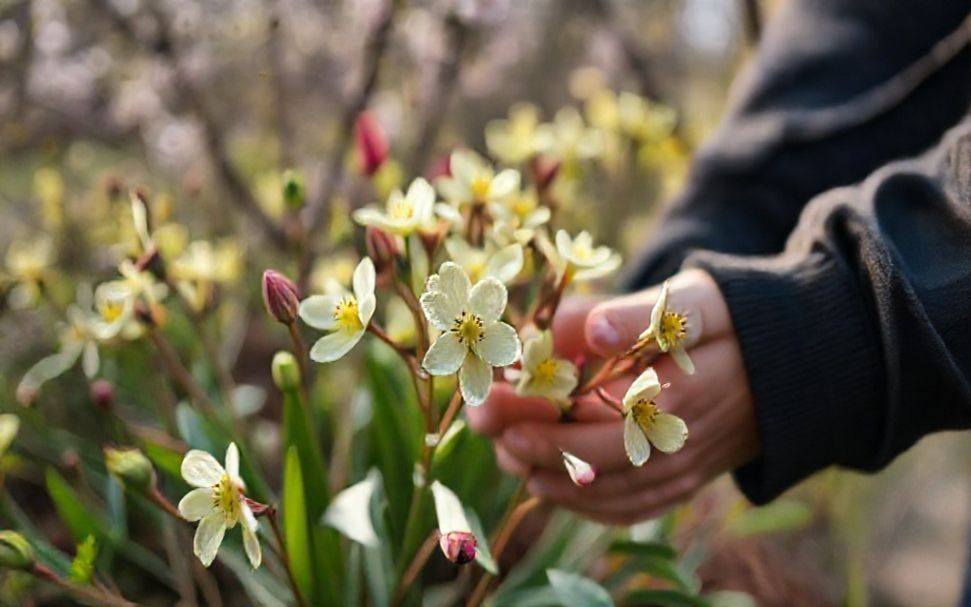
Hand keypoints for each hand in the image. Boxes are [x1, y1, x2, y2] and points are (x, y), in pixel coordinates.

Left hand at [467, 269, 760, 524]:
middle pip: (589, 463)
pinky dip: (582, 501)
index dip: (534, 416)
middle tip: (481, 421)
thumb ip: (640, 313)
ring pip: (603, 494)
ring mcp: (682, 471)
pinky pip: (627, 507)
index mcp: (679, 396)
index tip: (490, 401)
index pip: (591, 418)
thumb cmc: (734, 320)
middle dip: (526, 444)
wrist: (794, 364)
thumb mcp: (693, 299)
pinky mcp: (683, 483)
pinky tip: (545, 481)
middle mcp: (679, 445)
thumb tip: (591, 332)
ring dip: (546, 475)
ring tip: (503, 448)